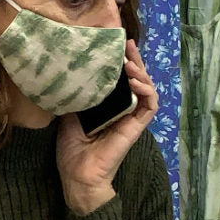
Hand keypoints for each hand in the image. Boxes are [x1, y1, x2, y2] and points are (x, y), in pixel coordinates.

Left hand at [56, 39, 158, 214]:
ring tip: (130, 61)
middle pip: (136, 80)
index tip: (114, 46)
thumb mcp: (69, 117)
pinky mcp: (137, 127)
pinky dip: (147, 90)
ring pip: (146, 89)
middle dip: (134, 60)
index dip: (120, 63)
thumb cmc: (72, 151)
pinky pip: (150, 105)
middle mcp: (122, 110)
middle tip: (126, 44)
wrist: (78, 175)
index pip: (119, 80)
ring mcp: (131, 118)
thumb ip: (75, 98)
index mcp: (107, 107)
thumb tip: (69, 76)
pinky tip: (136, 80)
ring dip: (141, 72)